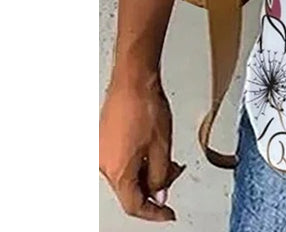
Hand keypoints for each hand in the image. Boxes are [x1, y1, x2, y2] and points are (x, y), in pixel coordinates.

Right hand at [100, 73, 184, 221]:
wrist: (133, 80)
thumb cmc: (145, 106)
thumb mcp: (162, 146)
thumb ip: (160, 175)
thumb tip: (159, 194)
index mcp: (118, 171)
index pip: (134, 205)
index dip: (153, 213)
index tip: (168, 215)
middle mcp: (104, 164)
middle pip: (129, 190)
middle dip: (154, 186)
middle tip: (173, 174)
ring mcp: (102, 151)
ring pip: (126, 174)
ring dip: (147, 171)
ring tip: (166, 158)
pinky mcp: (104, 139)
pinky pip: (121, 160)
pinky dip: (139, 160)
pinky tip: (152, 148)